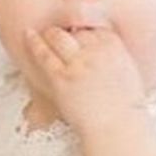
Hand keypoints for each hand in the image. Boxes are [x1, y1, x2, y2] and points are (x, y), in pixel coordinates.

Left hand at [24, 27, 145, 134]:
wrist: (116, 127)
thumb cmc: (123, 106)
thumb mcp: (127, 69)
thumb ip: (112, 53)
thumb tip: (99, 45)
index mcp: (114, 46)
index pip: (93, 27)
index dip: (83, 31)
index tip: (77, 32)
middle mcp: (96, 51)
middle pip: (76, 30)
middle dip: (68, 31)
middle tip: (60, 34)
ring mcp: (78, 64)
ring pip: (58, 37)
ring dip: (50, 33)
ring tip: (46, 33)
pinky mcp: (61, 78)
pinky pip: (44, 54)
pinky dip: (34, 42)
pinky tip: (27, 34)